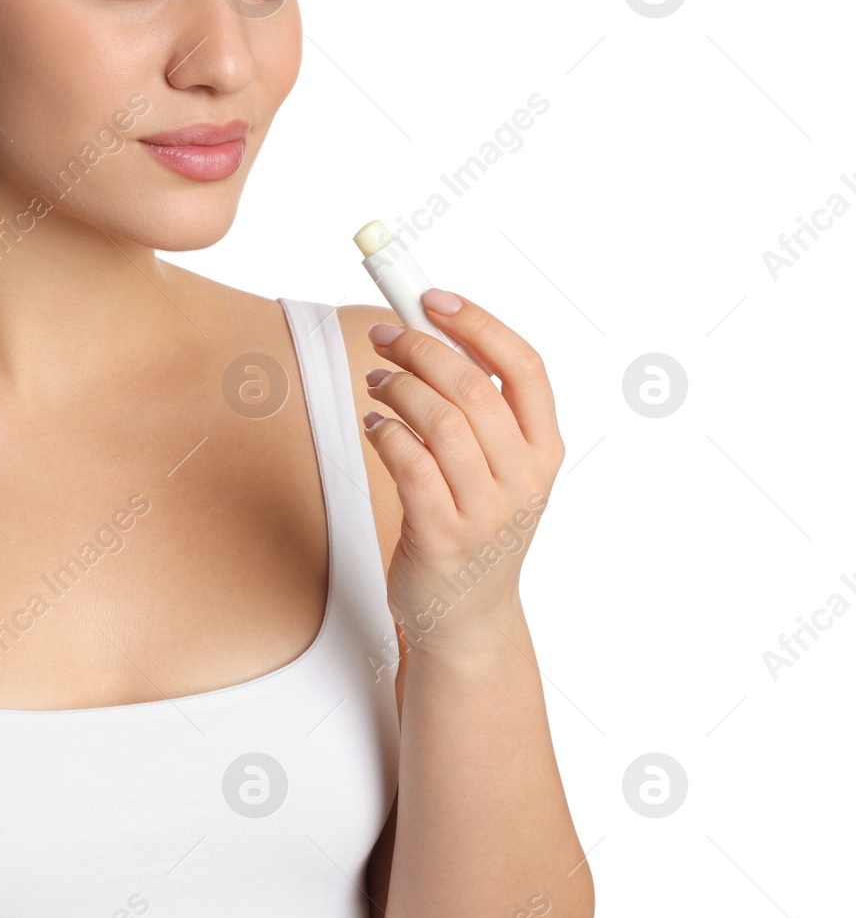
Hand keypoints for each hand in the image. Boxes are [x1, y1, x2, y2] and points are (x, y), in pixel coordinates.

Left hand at [362, 289, 563, 658]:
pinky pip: (409, 463)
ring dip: (397, 386)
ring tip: (376, 380)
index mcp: (544, 450)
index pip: (524, 367)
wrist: (467, 619)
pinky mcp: (443, 535)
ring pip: (439, 420)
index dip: (478, 323)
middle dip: (420, 347)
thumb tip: (432, 328)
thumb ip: (479, 408)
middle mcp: (523, 478)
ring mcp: (486, 510)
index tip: (433, 298)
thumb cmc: (474, 526)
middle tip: (384, 335)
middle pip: (472, 387)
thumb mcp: (499, 467)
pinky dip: (384, 432)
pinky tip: (373, 426)